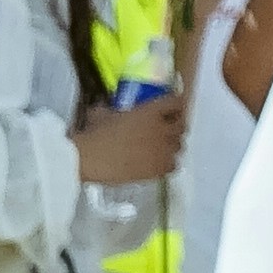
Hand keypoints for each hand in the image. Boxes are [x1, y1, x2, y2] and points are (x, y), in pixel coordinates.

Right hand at [69, 95, 185, 188]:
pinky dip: (169, 163)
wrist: (89, 159)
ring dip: (172, 145)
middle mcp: (161, 129)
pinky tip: (158, 163)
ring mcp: (161, 151)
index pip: (175, 102)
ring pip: (179, 146)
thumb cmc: (94, 134)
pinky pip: (174, 165)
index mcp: (150, 111)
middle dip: (176, 125)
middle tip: (167, 128)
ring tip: (162, 147)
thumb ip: (112, 109)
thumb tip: (109, 108)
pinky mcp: (157, 170)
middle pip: (182, 125)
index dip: (175, 104)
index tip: (172, 107)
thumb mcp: (102, 113)